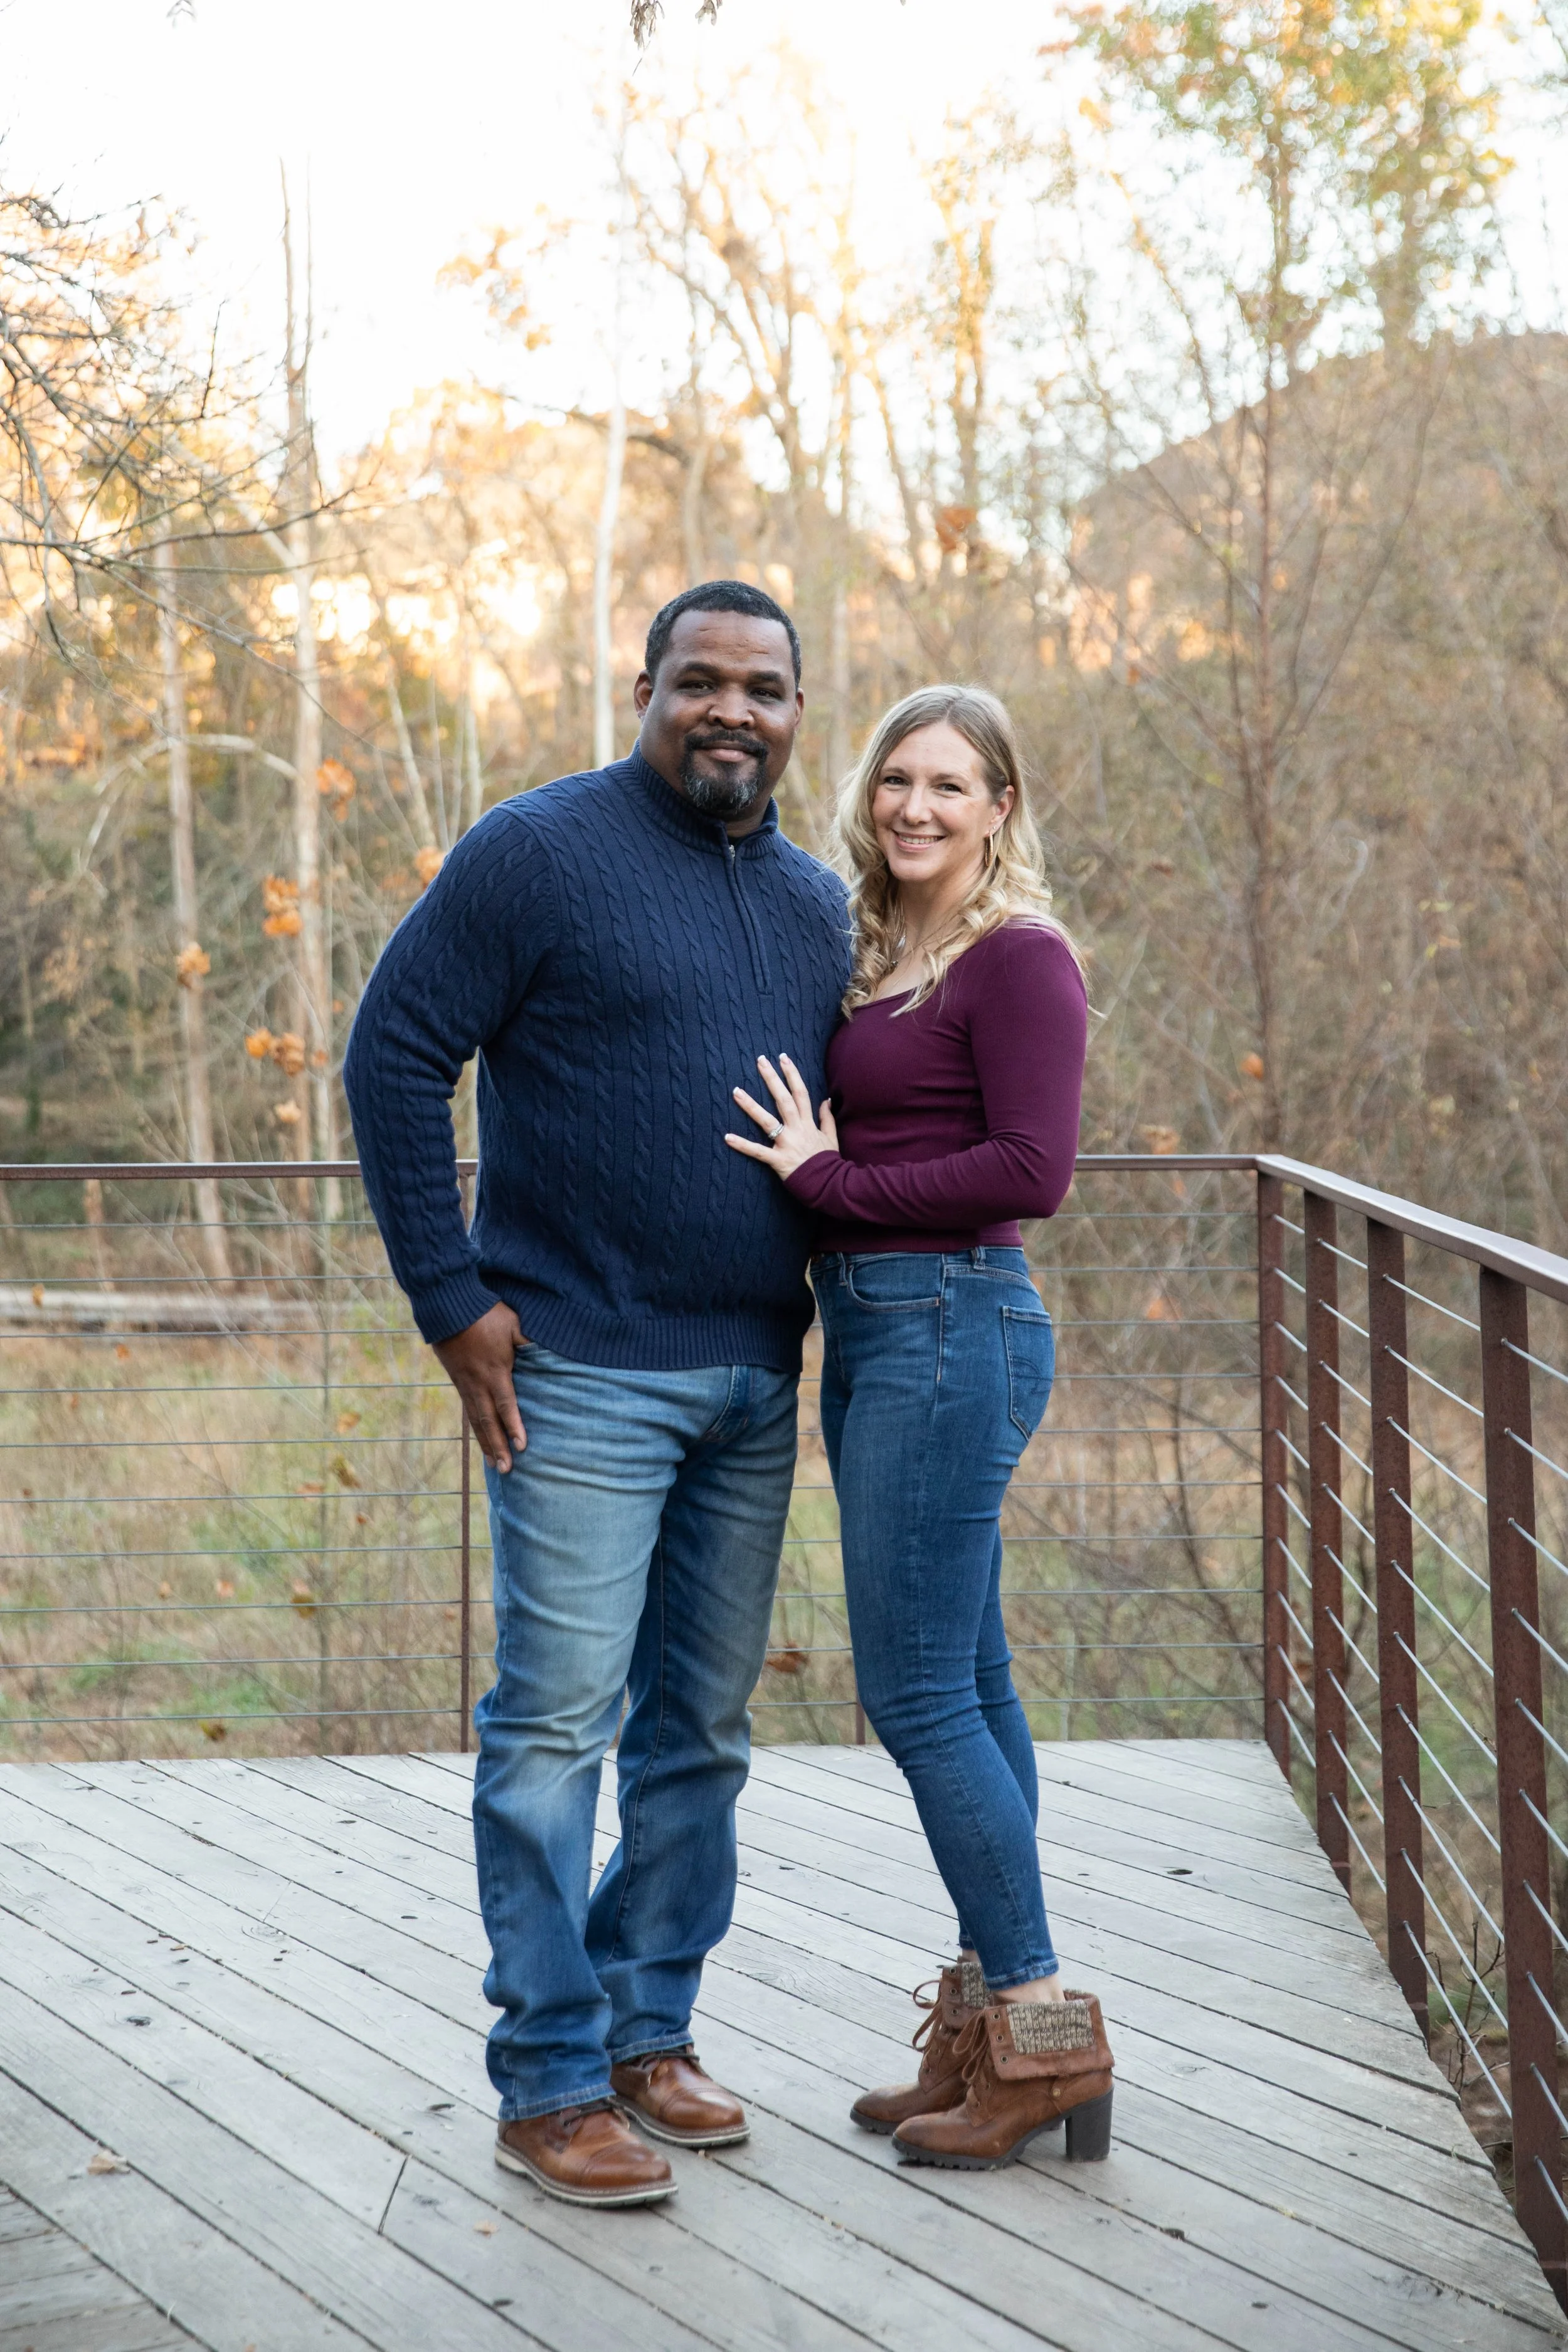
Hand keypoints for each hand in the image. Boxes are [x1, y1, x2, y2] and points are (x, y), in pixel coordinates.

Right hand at [434, 1301, 526, 1472]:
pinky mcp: (457, 1380)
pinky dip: (475, 1428)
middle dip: (498, 1446)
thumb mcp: (514, 1324)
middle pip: (488, 1421)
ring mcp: (465, 1383)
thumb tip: (549, 1354)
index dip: (514, 1426)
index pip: (507, 1404)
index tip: (522, 1447)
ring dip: (485, 1443)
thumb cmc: (485, 1314)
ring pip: (475, 1420)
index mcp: (495, 1371)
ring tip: (493, 1464)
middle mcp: (478, 1383)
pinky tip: (481, 1438)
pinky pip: (468, 1410)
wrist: (448, 1308)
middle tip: (506, 1470)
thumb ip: (530, 1342)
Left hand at [725, 1052, 838, 1179]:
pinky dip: (742, 1145)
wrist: (829, 1184)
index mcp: (808, 1123)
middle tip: (760, 1061)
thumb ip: (827, 1118)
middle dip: (772, 1079)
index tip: (783, 1058)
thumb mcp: (831, 1137)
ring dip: (751, 1105)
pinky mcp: (778, 1160)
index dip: (792, 1074)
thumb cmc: (828, 1161)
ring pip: (767, 1121)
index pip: (800, 1092)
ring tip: (736, 1091)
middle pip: (783, 1099)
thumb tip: (826, 1100)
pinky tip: (727, 1137)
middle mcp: (797, 1129)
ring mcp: (786, 1144)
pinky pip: (757, 1151)